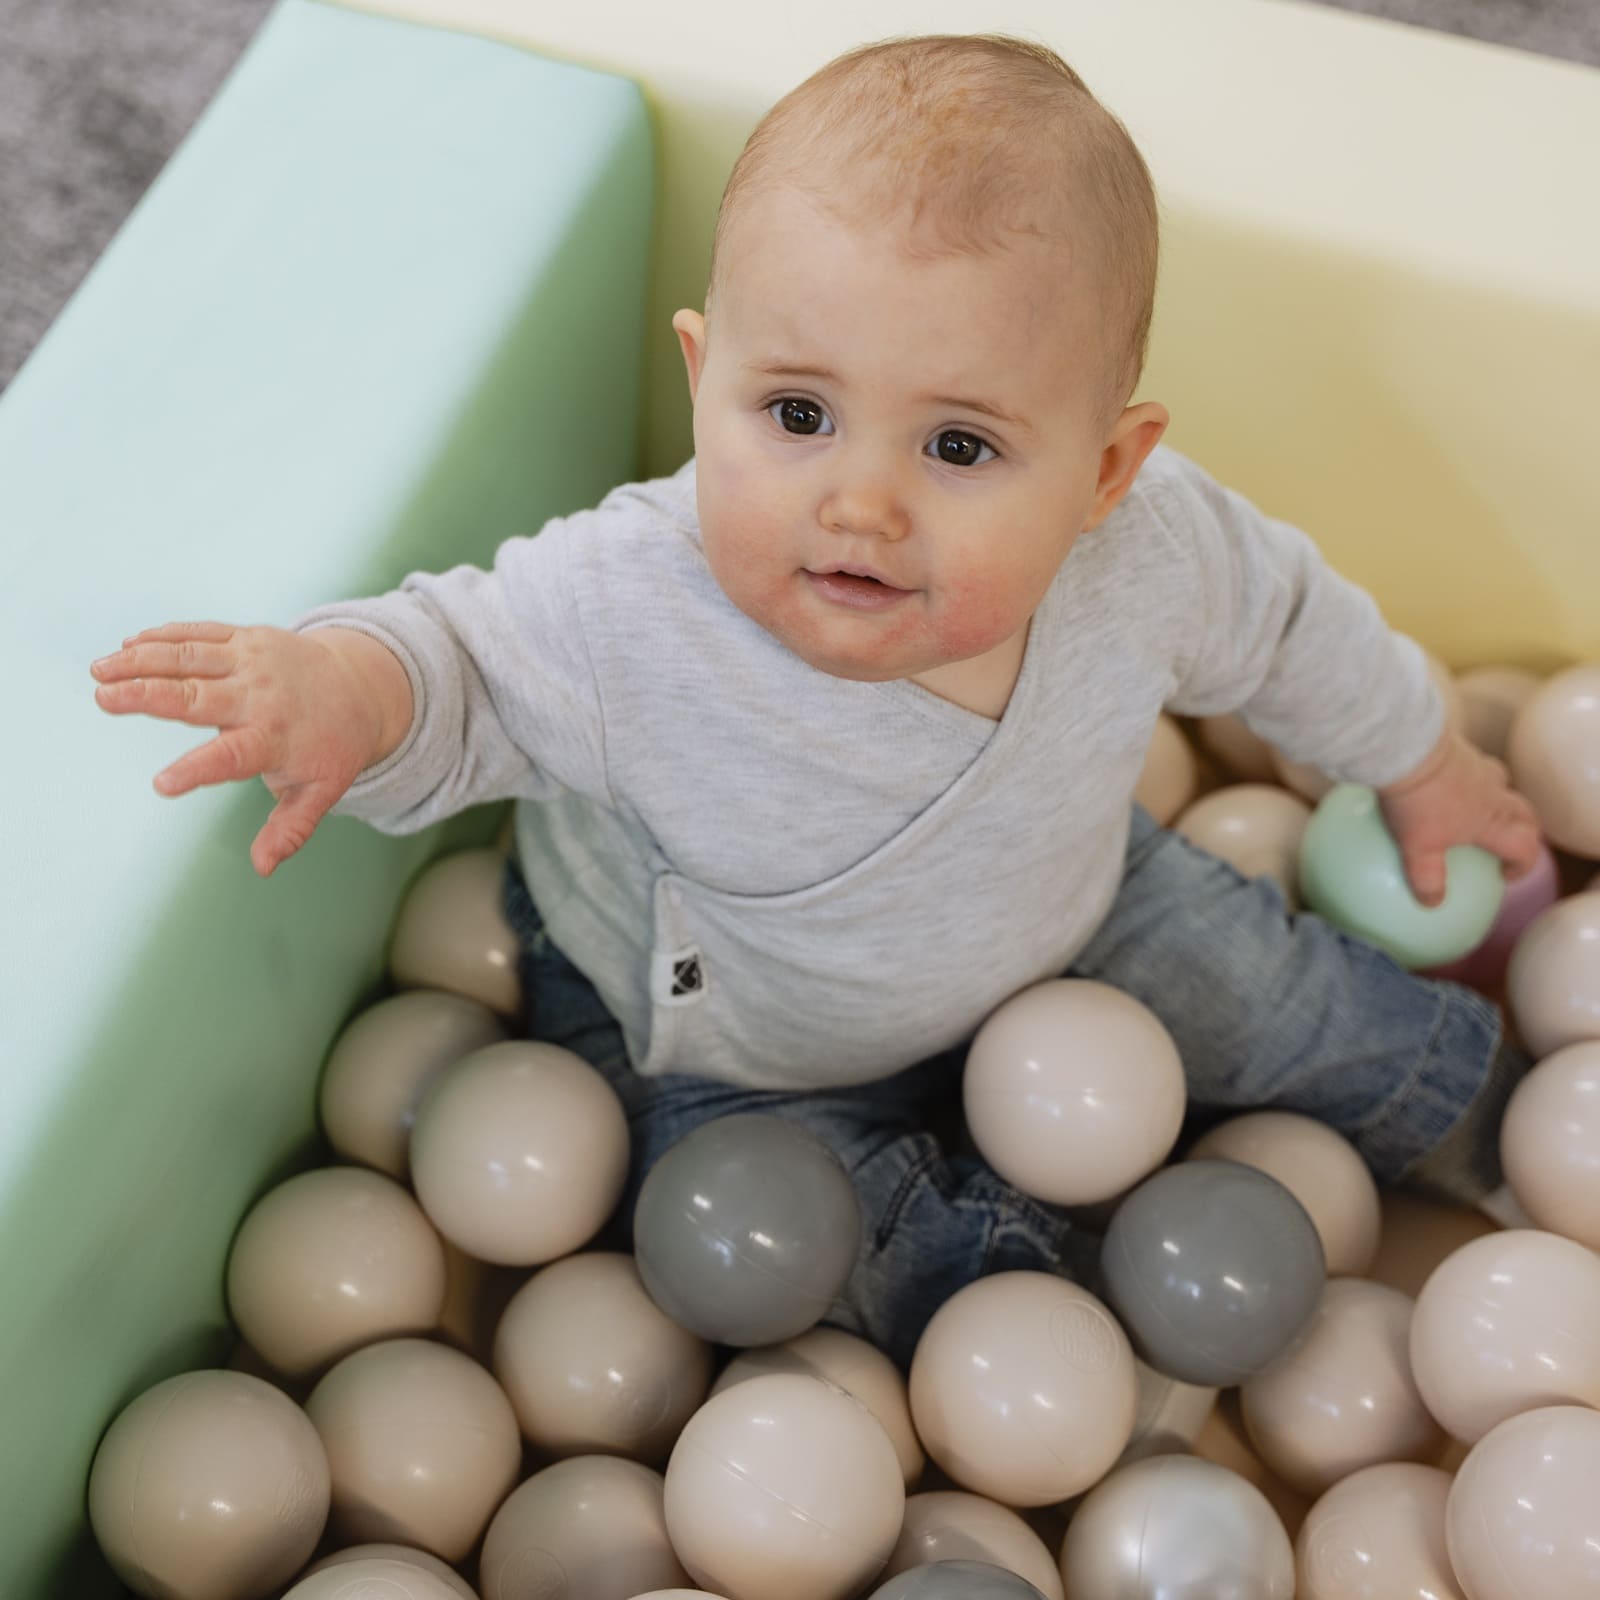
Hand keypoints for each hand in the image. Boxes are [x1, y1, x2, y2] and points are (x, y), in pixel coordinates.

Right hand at [91, 621, 390, 877]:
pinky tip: (126, 645)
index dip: (197, 770)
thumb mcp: (321, 792)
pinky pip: (201, 633)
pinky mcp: (248, 637)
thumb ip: (289, 830)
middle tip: (104, 699)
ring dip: (142, 660)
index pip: (231, 757)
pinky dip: (163, 637)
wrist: (362, 687)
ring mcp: (253, 661)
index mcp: (275, 739)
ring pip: (191, 656)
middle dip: (149, 696)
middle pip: (198, 696)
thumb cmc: (332, 747)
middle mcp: (261, 696)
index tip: (161, 785)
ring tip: (99, 671)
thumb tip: (263, 868)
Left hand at [1377, 729, 1541, 907]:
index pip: (1525, 846)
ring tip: (1476, 811)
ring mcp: (1478, 768)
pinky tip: (1441, 785)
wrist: (1407, 749)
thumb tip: (1431, 904)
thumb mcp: (1418, 848)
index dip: (1523, 863)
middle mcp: (1494, 794)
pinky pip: (1472, 766)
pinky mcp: (1459, 749)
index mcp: (1493, 821)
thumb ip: (1426, 878)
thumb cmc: (1418, 802)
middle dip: (1524, 829)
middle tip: (1506, 843)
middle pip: (1525, 813)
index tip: (1505, 875)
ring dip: (1498, 799)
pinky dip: (1467, 779)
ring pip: (1502, 785)